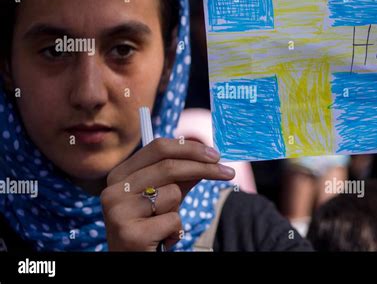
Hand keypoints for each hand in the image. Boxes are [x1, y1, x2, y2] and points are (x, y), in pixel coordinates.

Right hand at [100, 138, 234, 250]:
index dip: (190, 148)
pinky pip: (173, 220)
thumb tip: (208, 156)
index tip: (215, 154)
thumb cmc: (150, 227)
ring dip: (178, 210)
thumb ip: (181, 176)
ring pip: (172, 193)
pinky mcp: (131, 234)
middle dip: (204, 167)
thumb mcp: (165, 197)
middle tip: (228, 172)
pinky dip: (175, 230)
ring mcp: (119, 211)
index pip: (158, 147)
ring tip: (163, 224)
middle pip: (169, 166)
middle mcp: (113, 190)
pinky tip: (161, 239)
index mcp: (119, 175)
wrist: (131, 263)